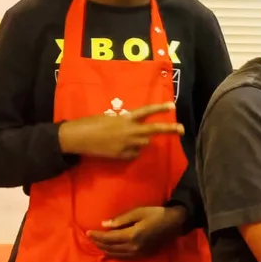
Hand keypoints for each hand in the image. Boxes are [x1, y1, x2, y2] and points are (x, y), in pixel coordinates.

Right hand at [58, 102, 183, 159]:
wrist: (78, 137)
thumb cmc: (91, 123)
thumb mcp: (110, 118)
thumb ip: (125, 121)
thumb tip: (134, 126)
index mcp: (126, 118)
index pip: (146, 111)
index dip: (160, 108)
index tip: (172, 106)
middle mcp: (130, 130)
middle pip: (154, 130)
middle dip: (170, 129)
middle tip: (182, 129)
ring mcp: (127, 144)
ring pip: (144, 143)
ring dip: (141, 141)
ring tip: (128, 138)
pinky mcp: (122, 155)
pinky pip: (134, 154)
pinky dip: (132, 151)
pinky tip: (120, 148)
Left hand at [88, 206, 186, 258]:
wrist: (175, 223)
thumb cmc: (156, 214)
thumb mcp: (138, 212)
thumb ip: (121, 219)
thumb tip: (104, 225)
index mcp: (132, 235)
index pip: (109, 238)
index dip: (97, 236)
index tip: (88, 232)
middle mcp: (134, 247)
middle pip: (110, 248)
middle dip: (99, 243)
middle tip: (90, 238)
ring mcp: (139, 253)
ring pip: (116, 254)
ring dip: (105, 250)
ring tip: (98, 244)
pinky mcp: (143, 255)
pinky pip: (124, 257)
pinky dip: (114, 254)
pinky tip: (110, 251)